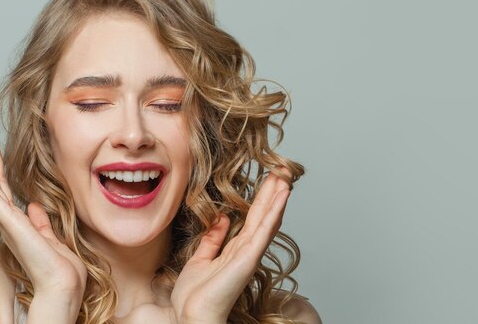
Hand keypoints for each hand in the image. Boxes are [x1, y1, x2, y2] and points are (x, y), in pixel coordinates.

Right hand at [0, 132, 86, 300]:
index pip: (7, 191)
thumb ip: (40, 222)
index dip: (1, 171)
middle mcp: (11, 221)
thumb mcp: (50, 237)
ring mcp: (9, 222)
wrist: (62, 283)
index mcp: (20, 223)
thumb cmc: (59, 267)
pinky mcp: (11, 224)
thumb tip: (34, 206)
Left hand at [169, 169, 290, 323]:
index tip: (269, 178)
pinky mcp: (249, 256)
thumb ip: (212, 239)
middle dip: (273, 191)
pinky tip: (283, 194)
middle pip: (264, 213)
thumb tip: (222, 219)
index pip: (253, 217)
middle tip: (284, 169)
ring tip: (286, 175)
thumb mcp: (201, 259)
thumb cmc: (195, 295)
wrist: (191, 314)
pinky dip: (275, 210)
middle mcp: (247, 249)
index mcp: (236, 249)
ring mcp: (251, 252)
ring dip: (278, 195)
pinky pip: (264, 229)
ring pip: (268, 217)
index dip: (262, 197)